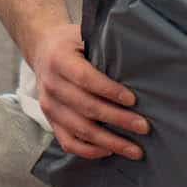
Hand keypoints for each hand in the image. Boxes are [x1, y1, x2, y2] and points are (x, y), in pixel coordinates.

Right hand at [30, 21, 147, 159]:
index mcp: (60, 61)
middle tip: (144, 127)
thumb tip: (139, 59)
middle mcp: (51, 85)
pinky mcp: (50, 120)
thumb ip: (105, 47)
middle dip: (118, 119)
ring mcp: (49, 106)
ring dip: (109, 141)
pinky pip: (68, 142)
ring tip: (134, 149)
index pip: (85, 79)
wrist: (42, 49)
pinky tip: (110, 151)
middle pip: (86, 108)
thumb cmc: (72, 43)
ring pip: (79, 129)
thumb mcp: (85, 35)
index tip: (132, 100)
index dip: (109, 91)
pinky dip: (89, 150)